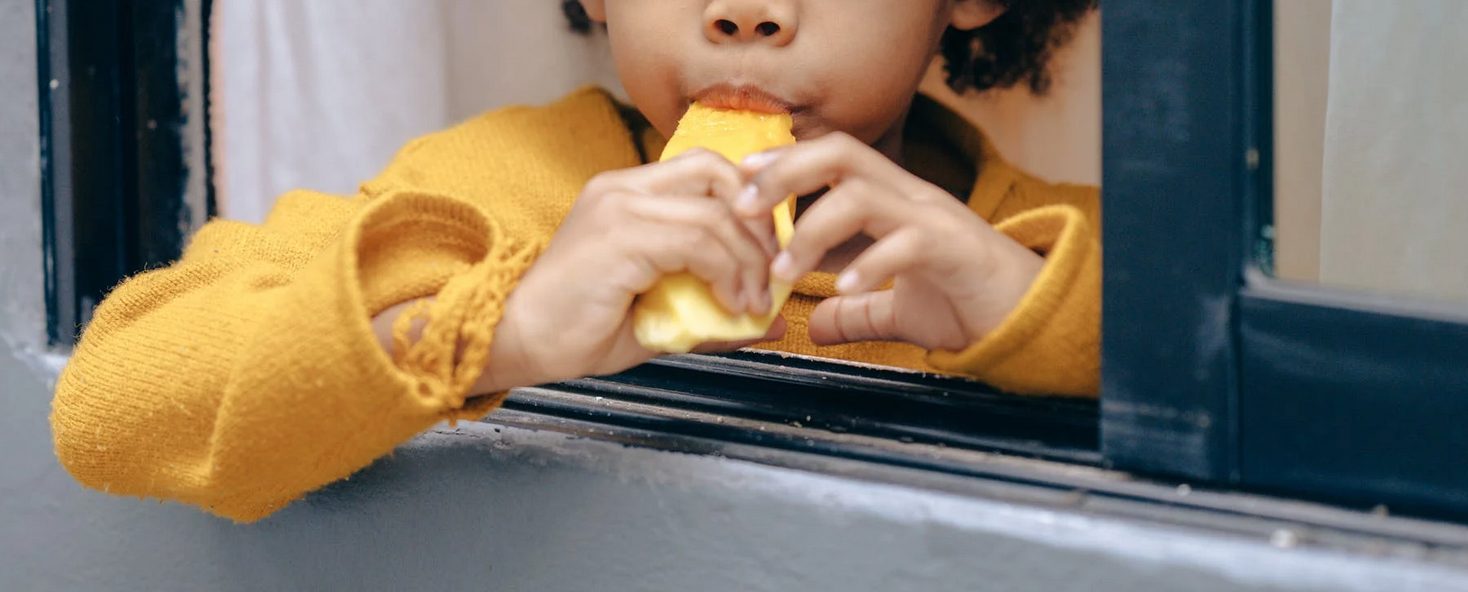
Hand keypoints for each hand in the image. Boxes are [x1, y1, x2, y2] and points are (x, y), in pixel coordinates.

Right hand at [486, 149, 783, 389]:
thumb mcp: (660, 314)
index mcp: (627, 193)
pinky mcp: (619, 236)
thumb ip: (714, 310)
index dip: (750, 207)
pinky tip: (730, 305)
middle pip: (718, 173)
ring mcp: (619, 207)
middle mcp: (622, 188)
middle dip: (759, 225)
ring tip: (754, 303)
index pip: (707, 170)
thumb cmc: (577, 331)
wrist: (512, 341)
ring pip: (716, 213)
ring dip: (749, 262)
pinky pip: (697, 242)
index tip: (768, 257)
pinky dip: (728, 274)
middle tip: (772, 275)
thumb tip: (773, 320)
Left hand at [736, 133, 1044, 351]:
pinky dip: (869, 264)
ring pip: (862, 195)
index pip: (832, 159)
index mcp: (893, 201)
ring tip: (784, 269)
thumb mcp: (899, 311)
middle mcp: (910, 197)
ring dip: (812, 229)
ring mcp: (932, 219)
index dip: (784, 163)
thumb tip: (815, 326)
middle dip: (785, 174)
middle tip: (743, 208)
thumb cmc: (968, 303)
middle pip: (840, 155)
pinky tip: (842, 289)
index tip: (740, 182)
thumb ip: (856, 313)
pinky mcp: (953, 249)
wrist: (1030, 317)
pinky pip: (905, 243)